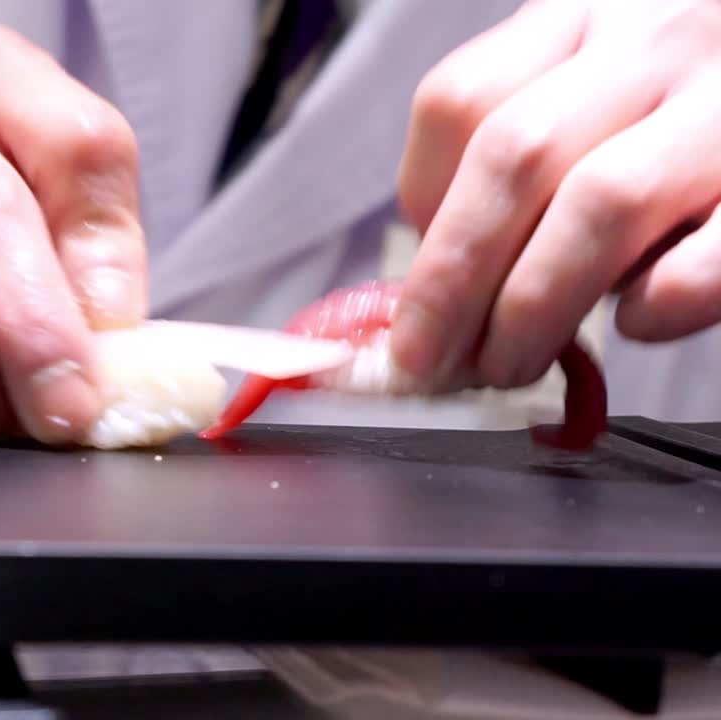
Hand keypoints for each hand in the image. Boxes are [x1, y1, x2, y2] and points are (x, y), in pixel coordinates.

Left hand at [392, 0, 720, 389]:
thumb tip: (436, 288)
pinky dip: (660, 302)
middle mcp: (653, 40)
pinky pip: (711, 253)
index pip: (458, 101)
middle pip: (516, 157)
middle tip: (430, 357)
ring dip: (535, 304)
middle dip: (452, 280)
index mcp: (581, 15)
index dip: (423, 204)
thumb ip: (522, 159)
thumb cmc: (676, 105)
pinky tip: (635, 320)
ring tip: (512, 361)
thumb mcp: (591, 89)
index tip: (415, 279)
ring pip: (602, 201)